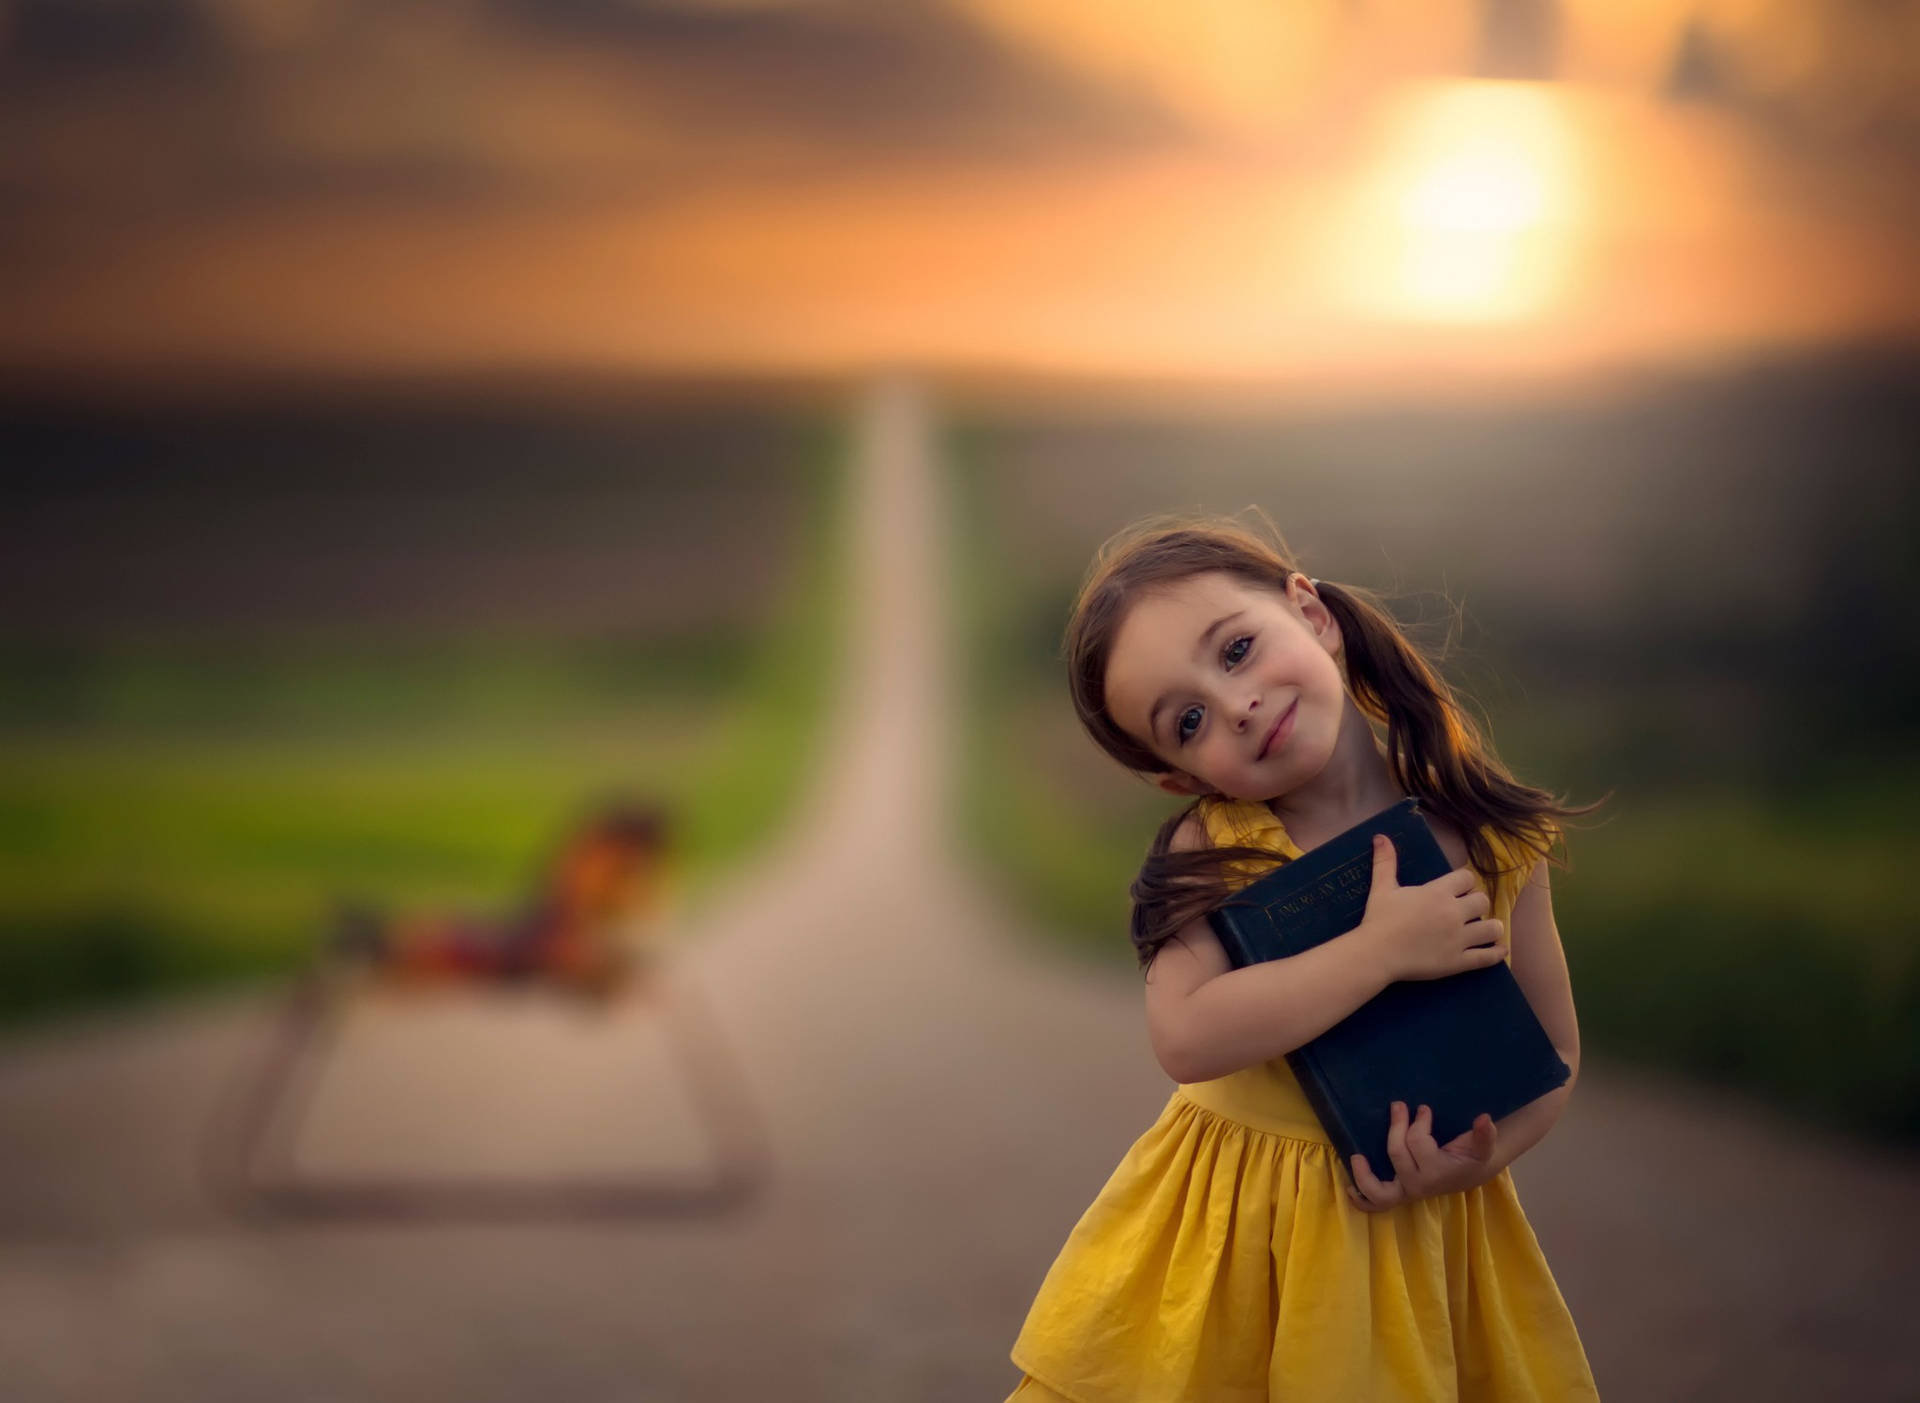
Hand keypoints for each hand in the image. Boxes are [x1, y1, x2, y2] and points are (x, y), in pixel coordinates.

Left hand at [1343, 1101, 1499, 1211]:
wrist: (1471, 1175)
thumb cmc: (1472, 1158)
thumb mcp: (1483, 1147)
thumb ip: (1484, 1135)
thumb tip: (1485, 1118)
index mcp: (1438, 1172)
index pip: (1418, 1142)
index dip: (1419, 1122)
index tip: (1423, 1109)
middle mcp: (1419, 1185)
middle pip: (1397, 1153)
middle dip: (1396, 1127)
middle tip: (1398, 1106)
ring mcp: (1406, 1192)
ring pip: (1380, 1192)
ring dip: (1363, 1176)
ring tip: (1356, 1156)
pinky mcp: (1398, 1194)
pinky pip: (1376, 1204)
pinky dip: (1361, 1200)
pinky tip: (1349, 1188)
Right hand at [1360, 835, 1507, 981]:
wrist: (1376, 954)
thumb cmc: (1379, 920)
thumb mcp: (1382, 888)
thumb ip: (1385, 862)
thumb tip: (1380, 836)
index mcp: (1438, 893)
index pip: (1467, 878)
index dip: (1465, 882)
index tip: (1459, 889)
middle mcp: (1454, 913)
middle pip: (1483, 901)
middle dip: (1476, 903)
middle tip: (1467, 910)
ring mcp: (1459, 939)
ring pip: (1492, 928)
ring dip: (1491, 927)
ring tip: (1486, 929)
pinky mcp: (1459, 961)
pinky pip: (1487, 957)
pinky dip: (1496, 953)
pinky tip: (1500, 950)